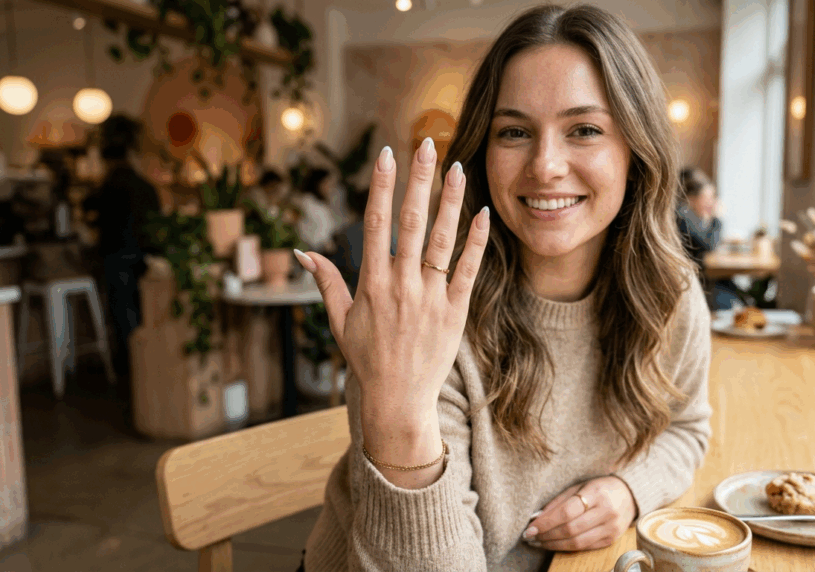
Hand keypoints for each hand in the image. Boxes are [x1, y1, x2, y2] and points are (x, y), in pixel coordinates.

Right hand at [296, 139, 490, 424]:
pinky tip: (482, 213)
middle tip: (427, 144)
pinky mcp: (455, 311)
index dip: (383, 185)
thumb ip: (326, 282)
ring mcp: (430, 296)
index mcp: (371, 282)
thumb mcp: (339, 321)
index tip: (388, 155)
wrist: (398, 399)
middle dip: (419, 180)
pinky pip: (467, 269)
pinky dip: (475, 241)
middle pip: (411, 221)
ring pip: (441, 239)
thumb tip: (303, 251)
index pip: (377, 222)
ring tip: (456, 167)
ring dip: (449, 200)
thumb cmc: (366, 359)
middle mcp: (401, 284)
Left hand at [522, 476, 637, 551]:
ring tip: (538, 542)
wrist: (629, 494)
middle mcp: (606, 512)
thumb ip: (559, 501)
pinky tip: (554, 544)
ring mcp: (611, 528)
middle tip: (530, 537)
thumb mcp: (579, 486)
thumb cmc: (599, 487)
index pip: (567, 512)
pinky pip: (584, 547)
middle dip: (546, 535)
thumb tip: (536, 517)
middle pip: (570, 530)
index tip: (530, 528)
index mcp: (597, 494)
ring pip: (576, 542)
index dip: (546, 522)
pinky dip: (566, 547)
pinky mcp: (611, 540)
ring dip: (553, 544)